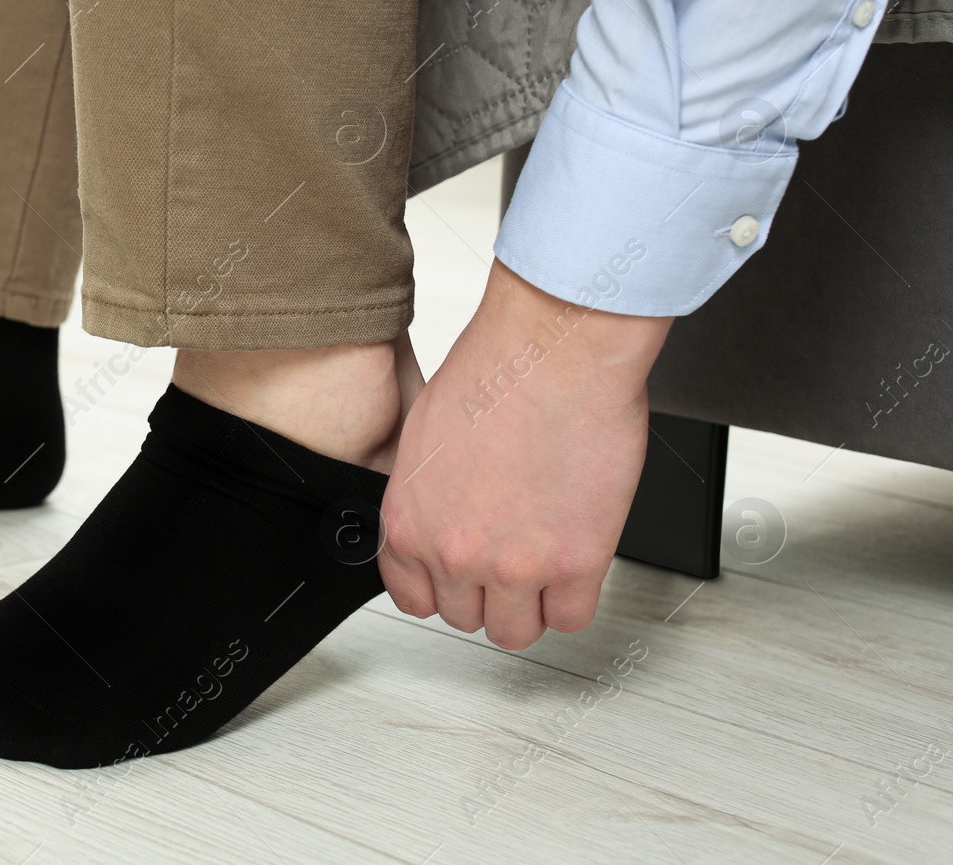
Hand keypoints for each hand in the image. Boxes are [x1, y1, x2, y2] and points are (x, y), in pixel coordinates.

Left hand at [379, 261, 671, 649]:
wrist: (553, 352)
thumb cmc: (496, 372)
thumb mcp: (425, 437)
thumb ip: (427, 494)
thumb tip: (441, 516)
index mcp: (408, 521)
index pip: (411, 596)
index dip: (441, 589)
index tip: (459, 581)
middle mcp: (452, 551)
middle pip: (464, 617)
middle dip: (486, 593)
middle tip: (510, 562)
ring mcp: (512, 564)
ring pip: (515, 631)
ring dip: (529, 605)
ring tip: (544, 566)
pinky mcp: (572, 562)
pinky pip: (569, 618)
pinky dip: (572, 599)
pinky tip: (574, 566)